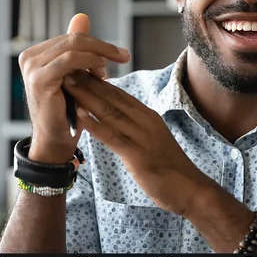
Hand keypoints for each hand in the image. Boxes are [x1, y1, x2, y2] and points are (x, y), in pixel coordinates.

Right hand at [17, 13, 127, 162]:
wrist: (56, 139)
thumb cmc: (67, 110)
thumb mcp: (74, 74)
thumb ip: (76, 48)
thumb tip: (82, 17)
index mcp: (34, 54)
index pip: (70, 38)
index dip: (95, 43)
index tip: (116, 54)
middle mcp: (28, 57)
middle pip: (71, 39)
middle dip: (101, 46)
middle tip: (123, 55)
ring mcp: (31, 67)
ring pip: (71, 46)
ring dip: (98, 52)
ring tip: (116, 61)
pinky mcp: (39, 79)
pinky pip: (68, 60)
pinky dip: (88, 61)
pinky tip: (103, 68)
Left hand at [60, 69, 210, 216]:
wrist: (191, 189)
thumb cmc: (170, 167)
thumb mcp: (151, 139)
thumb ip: (134, 126)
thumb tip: (115, 117)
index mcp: (147, 116)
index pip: (118, 93)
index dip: (95, 80)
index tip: (76, 68)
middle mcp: (145, 121)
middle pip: (111, 97)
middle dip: (87, 82)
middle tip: (65, 67)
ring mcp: (142, 137)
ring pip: (110, 112)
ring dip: (86, 97)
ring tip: (67, 83)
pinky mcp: (138, 156)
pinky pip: (113, 137)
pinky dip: (95, 125)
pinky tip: (80, 116)